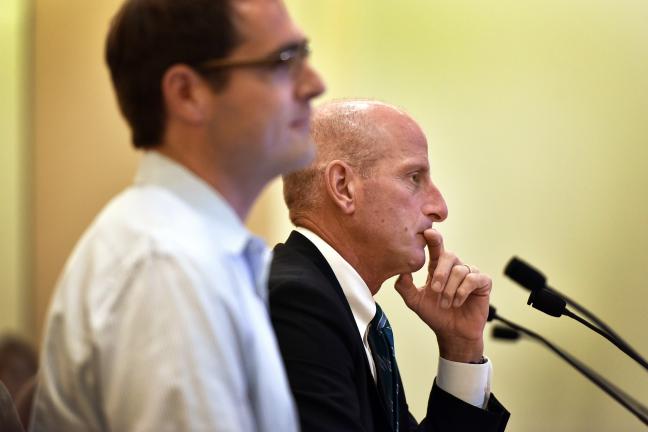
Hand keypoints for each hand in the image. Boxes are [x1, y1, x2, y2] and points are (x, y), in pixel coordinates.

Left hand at [394, 228, 490, 362]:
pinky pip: (474, 278)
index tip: (428, 233)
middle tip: (435, 290)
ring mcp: (469, 274)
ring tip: (447, 304)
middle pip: (449, 256)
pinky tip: (458, 302)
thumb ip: (405, 287)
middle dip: (440, 273)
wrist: (452, 333)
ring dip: (451, 289)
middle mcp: (454, 268)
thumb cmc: (435, 315)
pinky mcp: (483, 283)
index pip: (436, 249)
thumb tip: (401, 272)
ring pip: (460, 270)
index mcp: (438, 268)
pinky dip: (463, 291)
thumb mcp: (415, 302)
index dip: (434, 239)